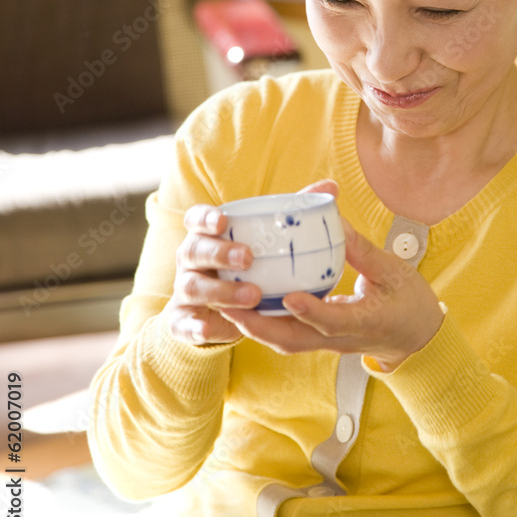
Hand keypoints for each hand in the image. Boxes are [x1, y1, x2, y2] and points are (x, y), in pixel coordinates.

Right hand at [166, 180, 338, 345]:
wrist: (218, 305)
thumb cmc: (248, 261)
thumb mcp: (266, 236)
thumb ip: (294, 210)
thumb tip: (332, 187)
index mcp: (206, 234)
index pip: (196, 219)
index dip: (206, 219)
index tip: (224, 221)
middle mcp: (191, 259)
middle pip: (193, 251)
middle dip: (218, 253)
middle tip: (248, 258)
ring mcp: (185, 289)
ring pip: (192, 287)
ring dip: (219, 291)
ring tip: (252, 296)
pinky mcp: (184, 319)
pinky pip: (184, 323)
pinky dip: (194, 326)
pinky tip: (208, 329)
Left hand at [220, 218, 444, 370]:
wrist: (419, 337)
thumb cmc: (409, 301)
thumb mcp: (393, 270)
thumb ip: (361, 249)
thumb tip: (335, 219)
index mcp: (365, 322)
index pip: (333, 321)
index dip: (310, 311)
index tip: (289, 296)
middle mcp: (341, 338)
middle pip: (294, 340)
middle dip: (260, 325)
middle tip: (232, 303)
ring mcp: (329, 343)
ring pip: (286, 341)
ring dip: (256, 327)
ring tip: (228, 303)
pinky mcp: (322, 340)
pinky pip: (289, 336)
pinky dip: (266, 324)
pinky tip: (247, 306)